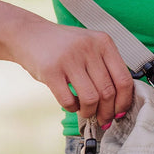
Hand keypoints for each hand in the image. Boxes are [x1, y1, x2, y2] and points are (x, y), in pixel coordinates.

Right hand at [13, 22, 133, 131]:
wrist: (28, 34)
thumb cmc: (63, 45)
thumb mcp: (90, 45)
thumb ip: (105, 66)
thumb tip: (119, 102)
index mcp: (104, 42)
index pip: (123, 79)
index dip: (124, 101)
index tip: (120, 113)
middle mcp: (89, 48)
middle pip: (108, 92)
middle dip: (107, 112)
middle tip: (103, 120)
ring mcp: (69, 58)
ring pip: (91, 98)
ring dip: (89, 112)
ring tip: (86, 112)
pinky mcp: (50, 70)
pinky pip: (68, 100)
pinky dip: (72, 108)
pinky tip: (71, 104)